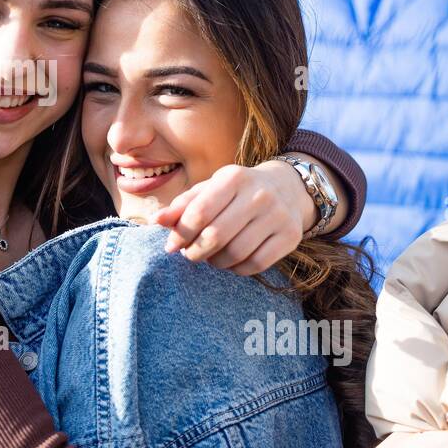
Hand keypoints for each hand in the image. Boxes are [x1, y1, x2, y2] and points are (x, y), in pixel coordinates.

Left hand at [150, 160, 307, 274]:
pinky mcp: (291, 236)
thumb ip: (182, 205)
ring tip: (211, 256)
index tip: (171, 246)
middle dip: (195, 251)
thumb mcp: (210, 189)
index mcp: (233, 178)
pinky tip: (231, 262)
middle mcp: (259, 194)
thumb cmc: (236, 191)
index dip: (180, 234)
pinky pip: (256, 265)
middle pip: (216, 236)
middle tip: (190, 254)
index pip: (199, 212)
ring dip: (216, 262)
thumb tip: (156, 220)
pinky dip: (237, 269)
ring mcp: (278, 215)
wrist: (287, 188)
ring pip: (236, 254)